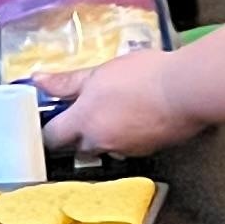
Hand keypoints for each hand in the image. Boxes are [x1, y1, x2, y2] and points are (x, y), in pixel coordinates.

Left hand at [40, 50, 203, 156]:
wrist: (186, 90)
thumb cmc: (142, 76)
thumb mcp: (99, 72)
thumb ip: (67, 81)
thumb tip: (38, 81)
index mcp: (84, 122)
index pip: (52, 137)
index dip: (51, 127)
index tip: (57, 115)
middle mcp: (101, 142)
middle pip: (80, 146)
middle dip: (81, 132)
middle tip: (91, 108)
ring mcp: (127, 150)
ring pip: (107, 146)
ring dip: (108, 134)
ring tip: (121, 109)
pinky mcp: (149, 151)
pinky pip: (131, 146)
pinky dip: (131, 135)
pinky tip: (142, 115)